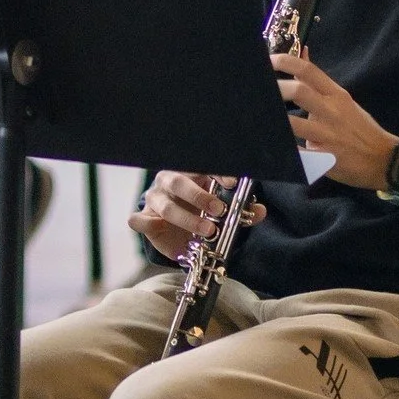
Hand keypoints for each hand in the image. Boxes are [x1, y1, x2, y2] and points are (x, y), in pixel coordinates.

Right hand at [127, 171, 265, 262]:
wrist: (172, 230)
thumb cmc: (198, 212)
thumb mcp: (221, 211)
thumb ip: (240, 210)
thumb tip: (260, 211)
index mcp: (191, 174)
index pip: (202, 168)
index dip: (217, 173)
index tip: (232, 183)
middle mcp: (170, 182)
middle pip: (180, 183)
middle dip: (200, 196)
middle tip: (220, 210)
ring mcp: (154, 199)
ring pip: (164, 204)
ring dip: (186, 218)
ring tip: (208, 230)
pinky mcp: (143, 218)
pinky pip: (138, 218)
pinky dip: (146, 222)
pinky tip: (157, 227)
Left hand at [272, 52, 398, 191]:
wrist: (383, 159)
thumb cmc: (359, 127)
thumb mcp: (342, 99)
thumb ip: (318, 81)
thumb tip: (302, 53)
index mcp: (335, 95)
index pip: (307, 70)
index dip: (283, 62)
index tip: (266, 62)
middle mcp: (331, 111)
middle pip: (299, 92)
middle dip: (275, 89)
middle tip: (257, 91)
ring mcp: (327, 135)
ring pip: (293, 125)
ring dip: (274, 122)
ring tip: (258, 119)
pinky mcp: (323, 158)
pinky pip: (298, 153)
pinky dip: (283, 150)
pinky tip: (271, 147)